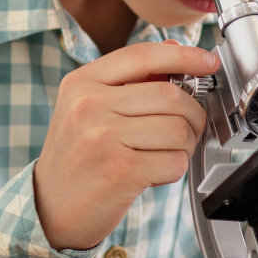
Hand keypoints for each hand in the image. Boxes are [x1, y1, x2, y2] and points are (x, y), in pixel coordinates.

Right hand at [34, 41, 218, 250]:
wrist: (50, 207)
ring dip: (184, 145)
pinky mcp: (120, 169)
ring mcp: (103, 136)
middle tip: (188, 128)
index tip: (207, 62)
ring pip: (178, 129)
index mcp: (81, 83)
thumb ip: (128, 80)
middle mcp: (88, 105)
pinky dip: (173, 169)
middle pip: (170, 94)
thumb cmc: (76, 157)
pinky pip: (174, 161)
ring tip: (164, 152)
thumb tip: (175, 51)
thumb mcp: (87, 109)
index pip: (143, 55)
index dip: (184, 56)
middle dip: (193, 114)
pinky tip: (153, 172)